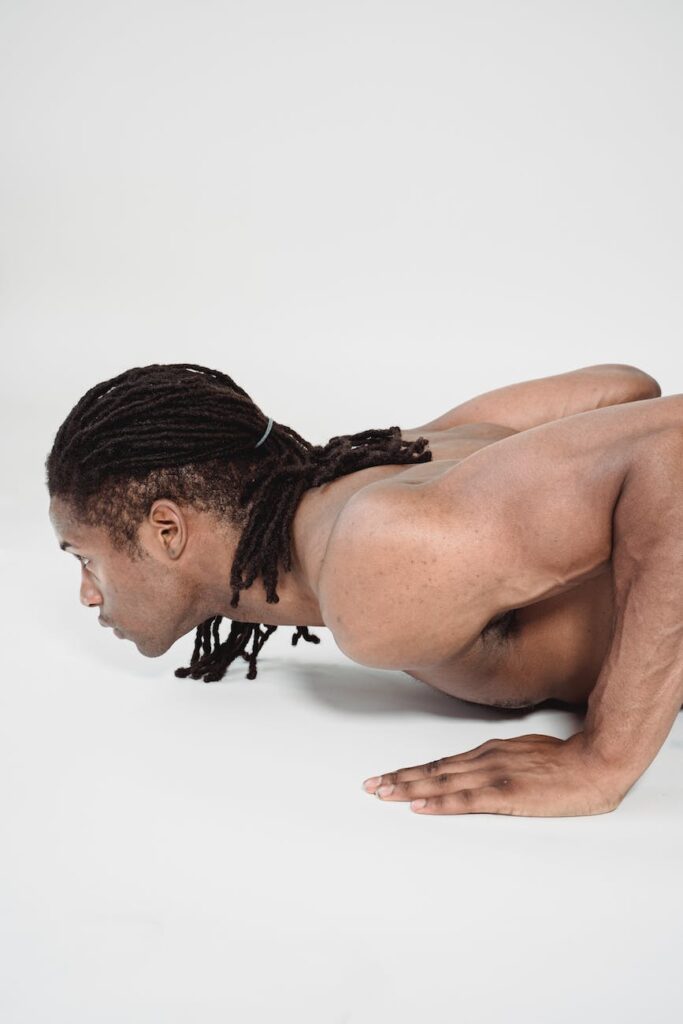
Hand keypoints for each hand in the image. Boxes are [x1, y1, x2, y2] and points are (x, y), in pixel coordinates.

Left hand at [362, 732, 628, 816]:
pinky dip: (440, 803)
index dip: (412, 771)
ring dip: (409, 789)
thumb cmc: (566, 760)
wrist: (595, 762)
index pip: (441, 763)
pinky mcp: (507, 795)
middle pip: (433, 771)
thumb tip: (479, 769)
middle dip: (399, 779)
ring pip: (442, 782)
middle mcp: (484, 761)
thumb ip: (499, 760)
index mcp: (488, 753)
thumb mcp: (524, 753)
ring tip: (382, 794)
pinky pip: (466, 800)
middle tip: (370, 786)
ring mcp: (494, 776)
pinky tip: (420, 806)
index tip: (386, 776)